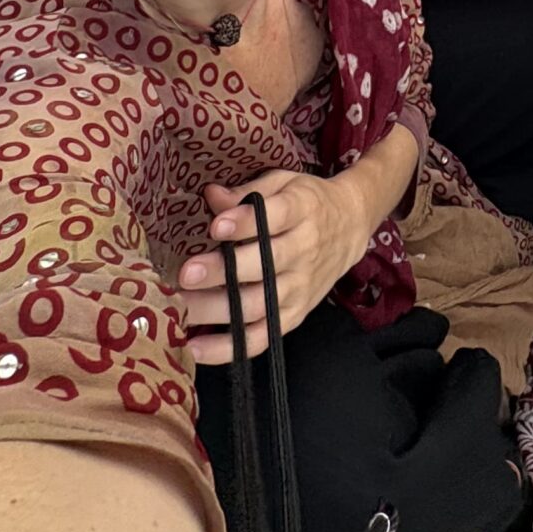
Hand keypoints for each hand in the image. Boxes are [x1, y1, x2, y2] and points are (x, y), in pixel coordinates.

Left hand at [178, 169, 368, 362]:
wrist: (351, 225)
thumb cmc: (307, 202)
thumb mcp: (283, 183)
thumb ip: (247, 192)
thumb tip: (210, 196)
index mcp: (302, 210)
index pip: (274, 217)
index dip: (244, 223)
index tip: (215, 226)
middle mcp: (304, 251)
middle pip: (263, 265)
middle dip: (223, 272)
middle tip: (185, 274)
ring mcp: (300, 288)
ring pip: (259, 304)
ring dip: (218, 310)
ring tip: (181, 308)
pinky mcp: (295, 315)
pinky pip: (261, 338)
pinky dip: (229, 347)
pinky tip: (195, 347)